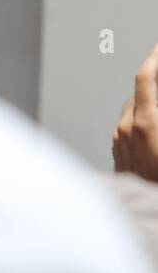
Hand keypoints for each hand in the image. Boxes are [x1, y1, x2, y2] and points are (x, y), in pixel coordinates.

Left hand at [113, 43, 157, 183]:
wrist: (152, 215)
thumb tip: (157, 102)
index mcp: (146, 122)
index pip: (145, 77)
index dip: (154, 57)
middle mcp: (126, 130)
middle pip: (140, 93)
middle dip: (156, 82)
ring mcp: (120, 144)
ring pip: (133, 112)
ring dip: (149, 104)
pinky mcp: (119, 158)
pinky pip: (128, 130)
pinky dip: (142, 122)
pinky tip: (157, 131)